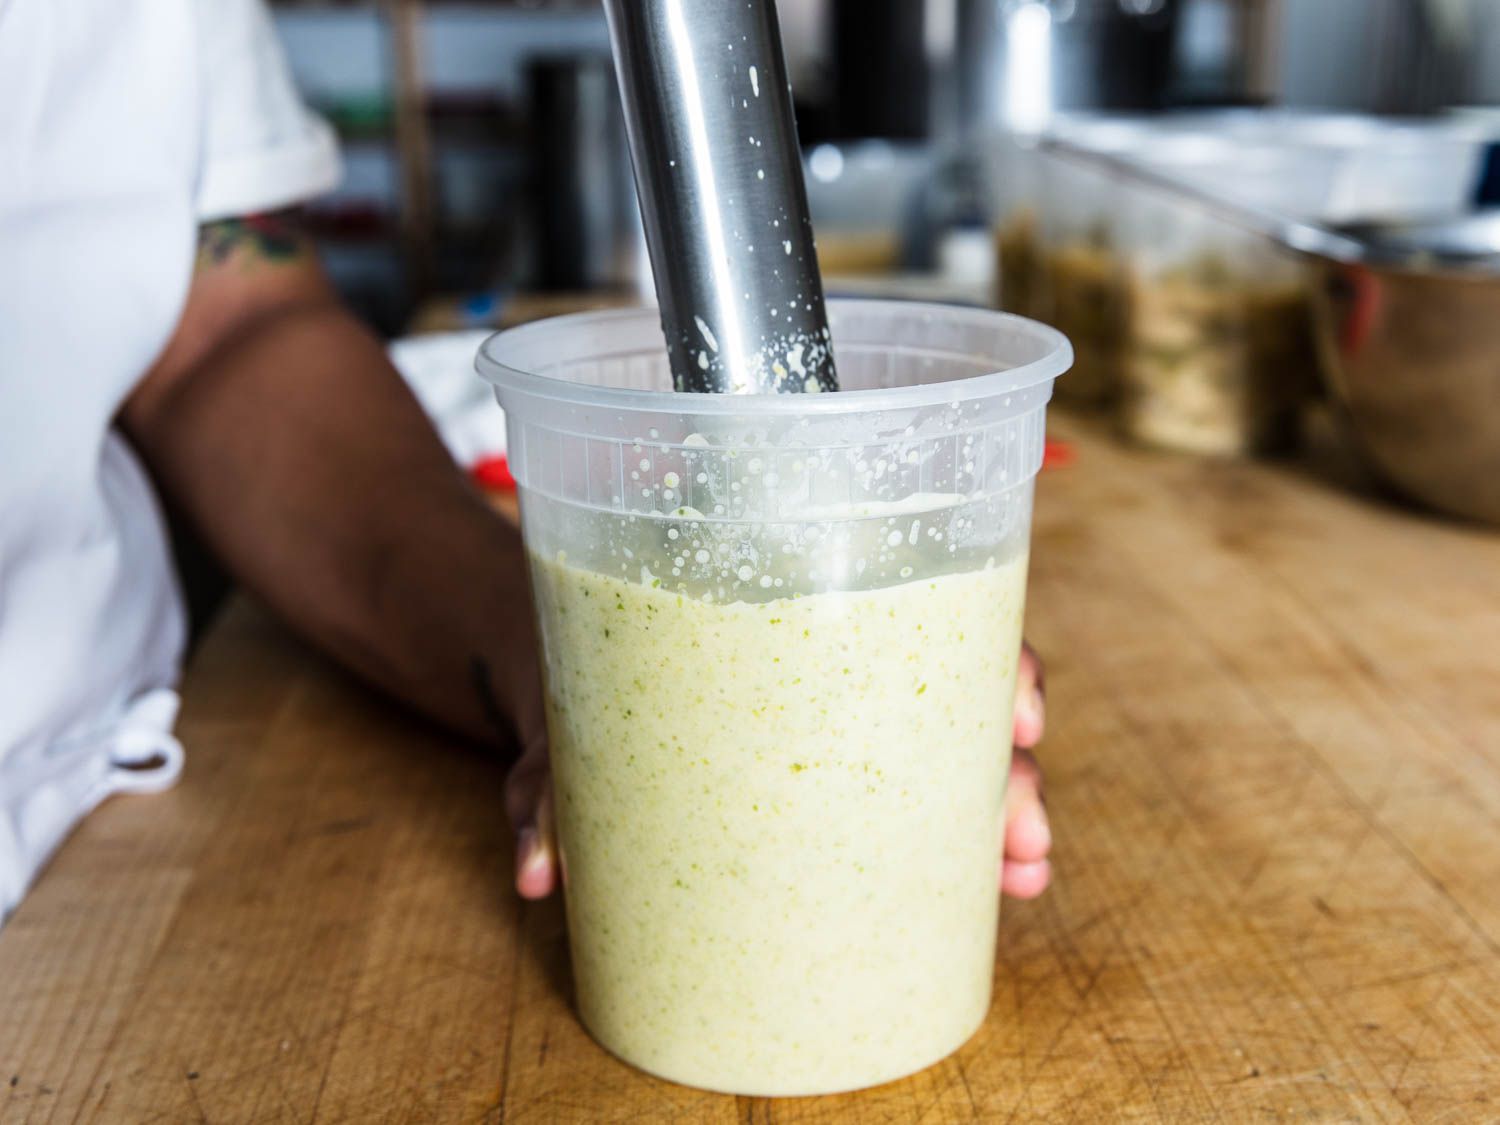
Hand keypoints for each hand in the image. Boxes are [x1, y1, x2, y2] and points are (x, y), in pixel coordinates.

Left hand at [507, 640, 1050, 900]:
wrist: (558, 683)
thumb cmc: (574, 680)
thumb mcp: (558, 722)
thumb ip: (545, 787)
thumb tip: (539, 876)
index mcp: (782, 610)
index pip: (914, 610)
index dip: (987, 660)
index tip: (1023, 716)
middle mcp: (829, 656)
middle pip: (952, 691)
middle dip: (1009, 768)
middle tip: (1026, 839)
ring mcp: (836, 715)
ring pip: (948, 747)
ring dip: (1000, 811)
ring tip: (1022, 874)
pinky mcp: (828, 769)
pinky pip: (912, 789)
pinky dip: (956, 834)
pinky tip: (991, 884)